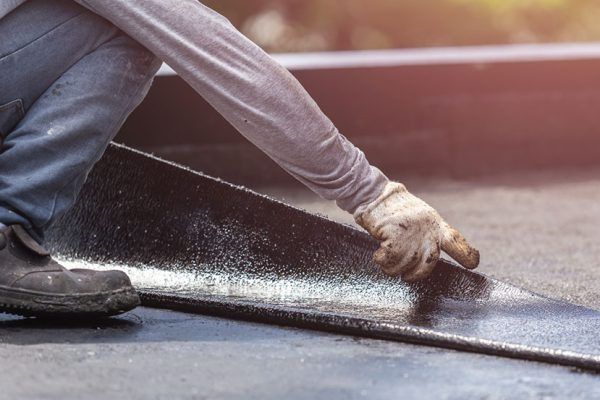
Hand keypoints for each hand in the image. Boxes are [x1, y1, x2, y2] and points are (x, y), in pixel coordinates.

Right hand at [354, 182, 478, 281]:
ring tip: (385, 260)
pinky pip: (390, 259)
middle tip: (407, 276)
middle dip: (417, 273)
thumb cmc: (393, 210)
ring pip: (406, 264)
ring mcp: (411, 231)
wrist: (375, 194)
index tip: (473, 263)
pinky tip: (378, 255)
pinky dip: (382, 261)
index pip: (455, 241)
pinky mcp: (394, 233)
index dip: (466, 253)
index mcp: (435, 224)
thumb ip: (426, 235)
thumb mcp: (418, 218)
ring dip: (393, 268)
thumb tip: (426, 259)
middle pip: (429, 262)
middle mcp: (426, 228)